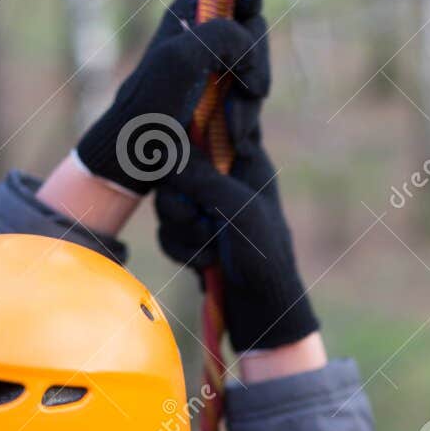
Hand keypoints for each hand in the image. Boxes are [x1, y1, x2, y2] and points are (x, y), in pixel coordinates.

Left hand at [75, 0, 268, 194]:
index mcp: (186, 16)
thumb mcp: (182, 59)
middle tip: (252, 91)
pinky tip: (235, 137)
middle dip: (257, 59)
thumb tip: (249, 43)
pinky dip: (248, 117)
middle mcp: (202, 39)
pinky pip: (250, 100)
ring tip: (234, 130)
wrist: (135, 160)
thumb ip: (221, 35)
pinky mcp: (221, 104)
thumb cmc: (149, 107)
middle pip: (252, 27)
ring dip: (251, 99)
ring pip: (255, 68)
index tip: (250, 5)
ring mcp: (213, 72)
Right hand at [156, 144, 317, 351]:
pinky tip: (205, 263)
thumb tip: (165, 154)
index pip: (209, 122)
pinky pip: (167, 231)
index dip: (187, 130)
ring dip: (183, 229)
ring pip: (166, 202)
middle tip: (197, 218)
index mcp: (243, 158)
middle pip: (174, 167)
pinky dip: (181, 249)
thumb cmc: (263, 254)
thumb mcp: (237, 210)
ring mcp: (205, 206)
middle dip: (179, 199)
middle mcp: (222, 177)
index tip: (176, 148)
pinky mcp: (192, 233)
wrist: (263, 308)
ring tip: (209, 247)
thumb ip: (202, 178)